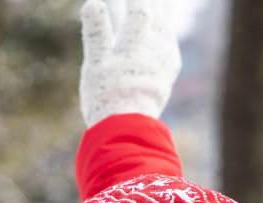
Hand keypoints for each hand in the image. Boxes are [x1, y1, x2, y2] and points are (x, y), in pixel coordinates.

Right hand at [78, 0, 182, 127]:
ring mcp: (166, 57)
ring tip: (155, 0)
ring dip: (159, 7)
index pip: (139, 9)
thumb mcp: (95, 67)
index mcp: (136, 45)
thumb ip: (96, 33)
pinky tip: (161, 18)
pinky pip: (168, 36)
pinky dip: (163, 21)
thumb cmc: (107, 100)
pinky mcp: (170, 67)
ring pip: (165, 21)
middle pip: (156, 11)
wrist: (129, 130)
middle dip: (146, 0)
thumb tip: (92, 3)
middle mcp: (156, 48)